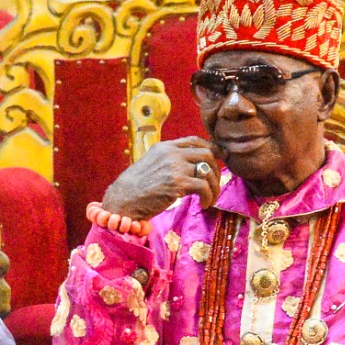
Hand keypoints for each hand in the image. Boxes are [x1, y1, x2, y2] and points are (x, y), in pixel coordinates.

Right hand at [99, 137, 220, 220]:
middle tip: (215, 183)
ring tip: (210, 198)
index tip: (220, 157)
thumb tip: (190, 167)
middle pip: (206, 153)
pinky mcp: (177, 183)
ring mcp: (175, 167)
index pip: (194, 140)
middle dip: (216, 169)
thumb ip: (170, 162)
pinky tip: (204, 204)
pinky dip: (209, 197)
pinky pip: (204, 187)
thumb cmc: (136, 187)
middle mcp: (171, 153)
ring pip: (208, 170)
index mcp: (165, 146)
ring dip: (214, 186)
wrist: (123, 200)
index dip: (211, 148)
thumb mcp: (152, 165)